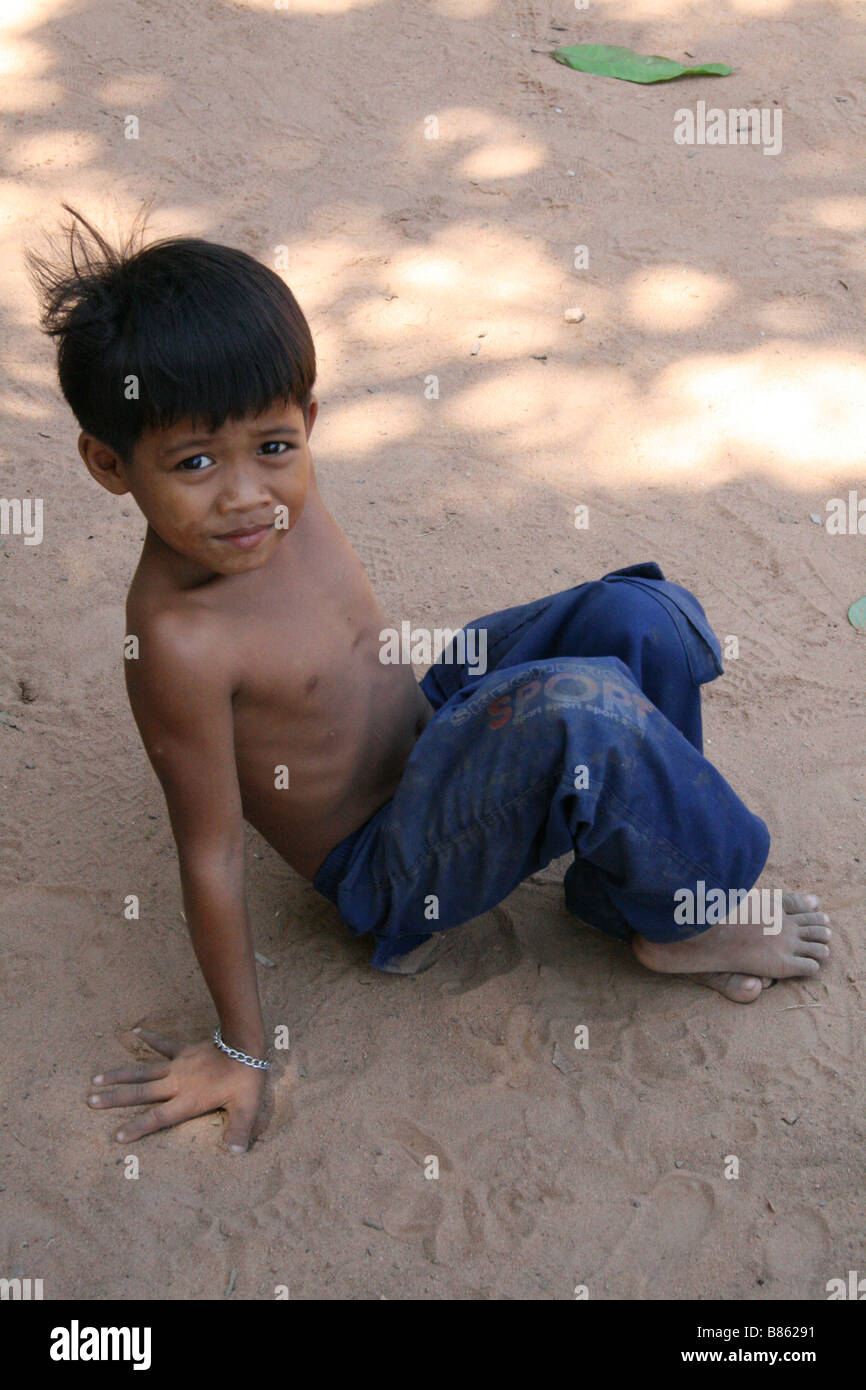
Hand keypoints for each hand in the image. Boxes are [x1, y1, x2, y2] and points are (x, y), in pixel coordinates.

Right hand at [88, 1028, 266, 1152]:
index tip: (117, 1136)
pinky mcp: (184, 1051)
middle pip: (141, 1093)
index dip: (139, 1127)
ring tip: (96, 1079)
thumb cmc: (246, 1077)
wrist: (244, 1043)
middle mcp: (177, 1083)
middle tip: (91, 1102)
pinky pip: (163, 1045)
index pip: (159, 1117)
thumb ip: (239, 1130)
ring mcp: (178, 1065)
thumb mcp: (246, 1107)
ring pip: (143, 1071)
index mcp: (188, 1100)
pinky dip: (150, 1038)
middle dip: (116, 1099)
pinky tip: (134, 1032)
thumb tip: (235, 1153)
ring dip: (120, 1074)